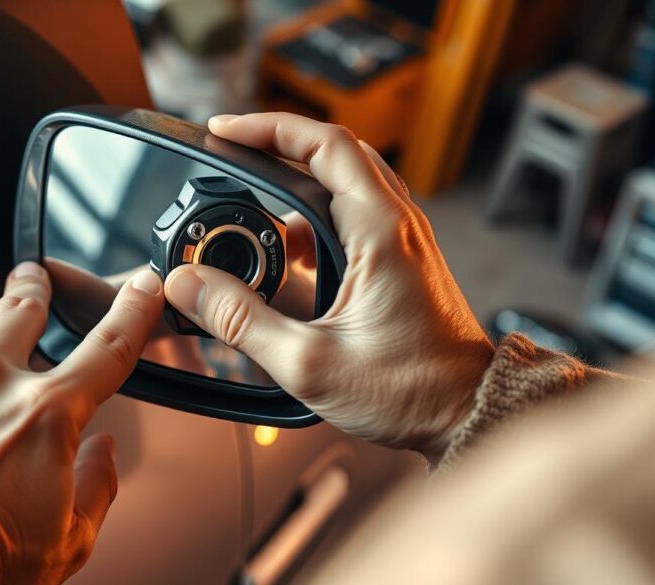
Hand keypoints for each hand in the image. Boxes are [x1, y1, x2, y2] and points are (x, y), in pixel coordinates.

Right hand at [164, 113, 493, 459]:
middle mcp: (397, 223)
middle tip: (228, 154)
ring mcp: (402, 240)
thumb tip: (188, 285)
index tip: (224, 130)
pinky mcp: (400, 261)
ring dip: (296, 181)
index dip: (267, 128)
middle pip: (333, 153)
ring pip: (345, 181)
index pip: (324, 145)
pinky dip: (313, 216)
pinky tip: (287, 250)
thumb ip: (239, 320)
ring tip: (250, 202)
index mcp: (380, 231)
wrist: (466, 414)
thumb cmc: (410, 391)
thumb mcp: (307, 362)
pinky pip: (353, 214)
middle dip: (275, 147)